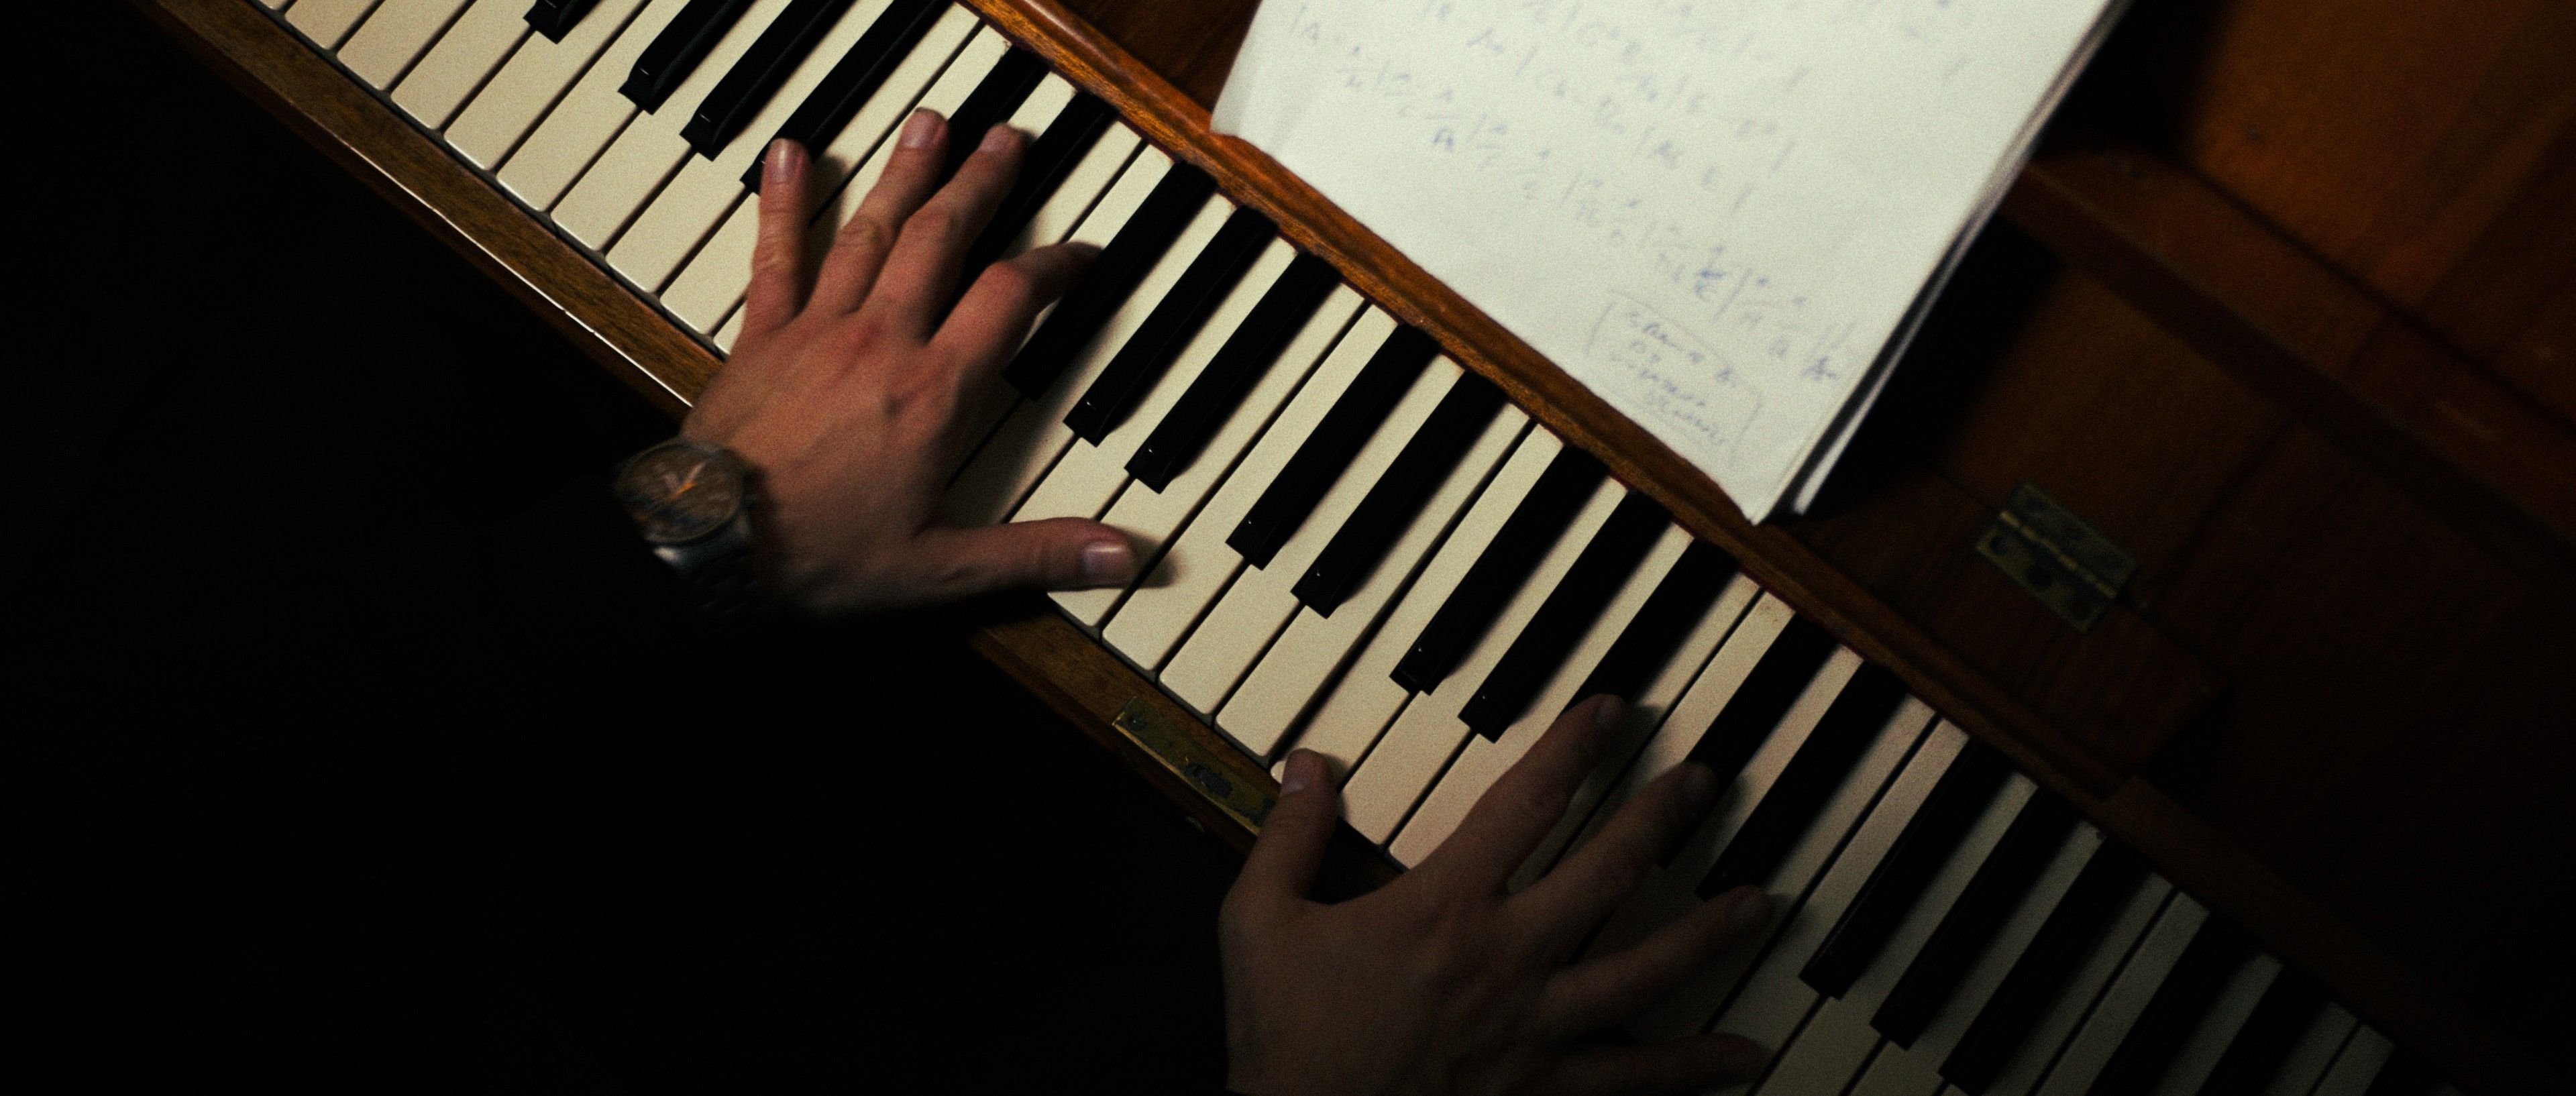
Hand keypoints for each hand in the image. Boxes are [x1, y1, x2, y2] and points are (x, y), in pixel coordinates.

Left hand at [680, 110, 1135, 613]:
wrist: (711, 546)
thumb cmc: (821, 556)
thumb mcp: (943, 570)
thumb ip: (1036, 554)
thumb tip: (1118, 559)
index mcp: (934, 393)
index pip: (1010, 301)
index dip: (1054, 268)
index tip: (1081, 253)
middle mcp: (882, 343)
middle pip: (943, 240)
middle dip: (981, 183)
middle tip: (1009, 137)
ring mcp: (818, 330)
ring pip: (871, 232)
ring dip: (906, 174)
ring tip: (932, 124)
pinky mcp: (762, 336)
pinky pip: (776, 255)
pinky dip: (785, 202)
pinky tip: (792, 155)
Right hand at [1222, 696, 1772, 1094]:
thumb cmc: (1283, 1041)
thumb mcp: (1258, 923)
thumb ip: (1289, 836)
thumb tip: (1309, 764)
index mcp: (1443, 907)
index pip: (1525, 803)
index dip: (1574, 747)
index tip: (1612, 711)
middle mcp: (1505, 959)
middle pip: (1608, 871)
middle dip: (1662, 817)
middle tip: (1705, 781)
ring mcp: (1534, 1028)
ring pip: (1644, 970)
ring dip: (1708, 932)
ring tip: (1758, 902)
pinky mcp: (1543, 1091)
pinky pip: (1635, 1080)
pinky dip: (1694, 1068)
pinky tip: (1743, 1057)